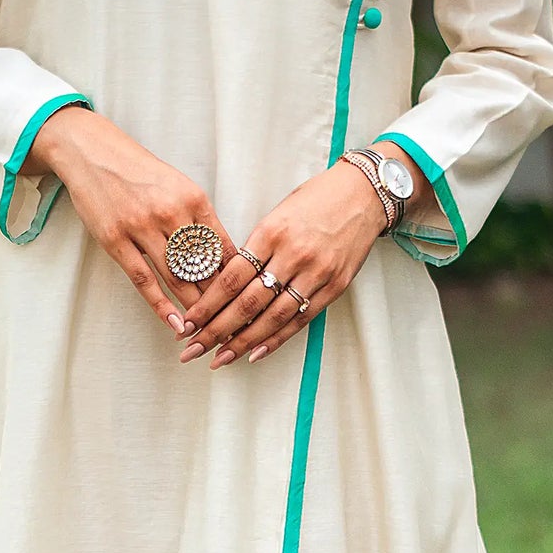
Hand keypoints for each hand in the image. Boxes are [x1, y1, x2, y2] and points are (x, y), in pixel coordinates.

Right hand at [28, 105, 234, 331]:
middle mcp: (171, 213)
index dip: (239, 279)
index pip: (224, 248)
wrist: (92, 153)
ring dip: (193, 309)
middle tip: (234, 325)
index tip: (247, 302)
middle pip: (204, 267)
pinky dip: (161, 305)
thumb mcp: (179, 187)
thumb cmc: (141, 173)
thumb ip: (201, 220)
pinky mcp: (115, 240)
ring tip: (207, 332)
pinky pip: (144, 280)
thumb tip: (224, 259)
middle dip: (221, 301)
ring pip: (177, 278)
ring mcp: (141, 227)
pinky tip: (175, 323)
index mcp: (194, 199)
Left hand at [175, 160, 390, 368]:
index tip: (188, 323)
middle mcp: (292, 255)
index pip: (231, 278)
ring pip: (272, 317)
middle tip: (192, 350)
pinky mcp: (334, 286)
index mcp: (271, 232)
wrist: (364, 194)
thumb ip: (256, 247)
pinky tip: (255, 354)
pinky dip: (276, 339)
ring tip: (219, 359)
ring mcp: (316, 273)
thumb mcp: (278, 214)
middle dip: (216, 331)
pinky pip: (300, 319)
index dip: (207, 305)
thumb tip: (228, 283)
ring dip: (243, 343)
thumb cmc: (316, 199)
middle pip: (247, 303)